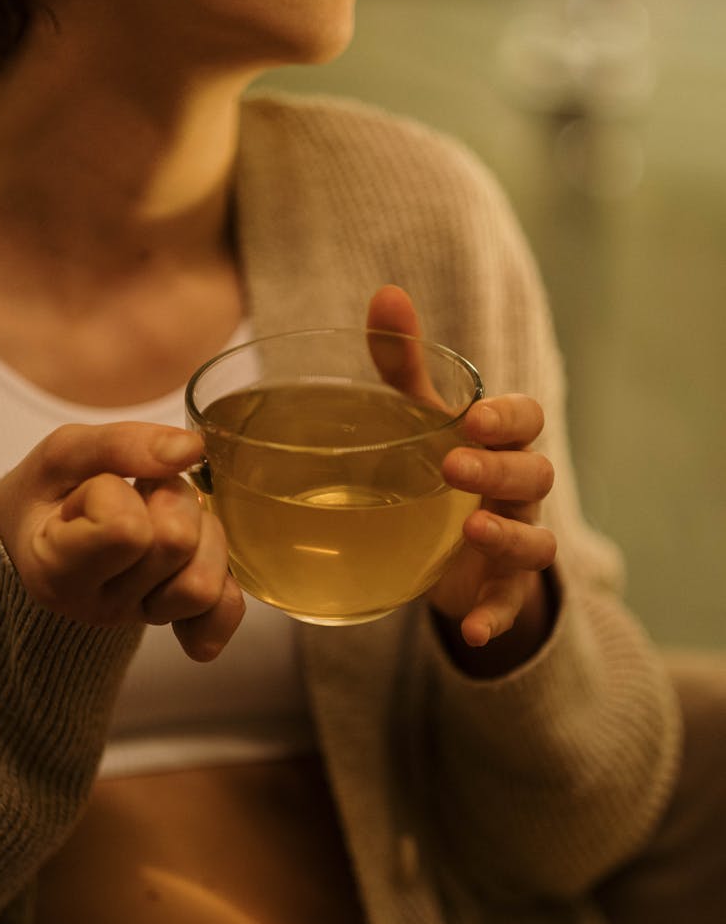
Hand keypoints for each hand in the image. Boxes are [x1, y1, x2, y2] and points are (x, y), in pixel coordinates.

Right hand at [0, 422, 244, 660]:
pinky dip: (225, 582)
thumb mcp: (63, 454)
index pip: (125, 529)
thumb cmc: (47, 495)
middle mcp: (100, 608)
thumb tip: (190, 449)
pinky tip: (198, 555)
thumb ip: (120, 444)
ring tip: (165, 518)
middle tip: (139, 492)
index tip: (91, 490)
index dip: (116, 490)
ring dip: (200, 532)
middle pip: (177, 545)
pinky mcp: (175, 622)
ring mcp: (141, 619)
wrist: (35, 540)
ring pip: (206, 582)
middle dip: (168, 498)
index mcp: (57, 572)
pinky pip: (223, 613)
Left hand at [367, 285, 555, 655]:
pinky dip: (494, 617)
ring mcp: (513, 542)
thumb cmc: (434, 465)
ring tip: (470, 532)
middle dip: (501, 470)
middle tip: (455, 468)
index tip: (474, 418)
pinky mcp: (498, 589)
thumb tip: (386, 293)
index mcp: (499, 443)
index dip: (510, 419)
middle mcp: (515, 493)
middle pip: (535, 477)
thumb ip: (403, 363)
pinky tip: (468, 630)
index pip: (527, 421)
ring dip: (509, 539)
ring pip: (537, 542)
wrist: (442, 546)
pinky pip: (509, 605)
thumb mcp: (417, 416)